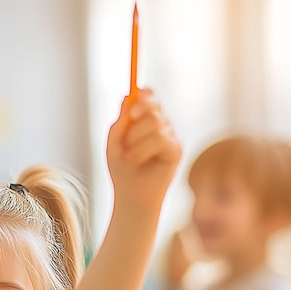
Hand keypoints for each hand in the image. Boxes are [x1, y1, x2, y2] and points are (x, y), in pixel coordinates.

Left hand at [107, 89, 180, 212]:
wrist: (131, 195)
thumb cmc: (121, 170)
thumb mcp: (114, 144)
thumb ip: (120, 123)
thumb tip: (127, 97)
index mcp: (144, 120)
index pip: (149, 96)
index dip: (144, 94)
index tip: (134, 98)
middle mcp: (160, 124)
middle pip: (153, 104)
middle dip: (136, 116)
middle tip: (125, 133)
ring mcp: (170, 136)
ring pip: (155, 122)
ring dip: (135, 140)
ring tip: (128, 157)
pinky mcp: (176, 149)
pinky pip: (161, 138)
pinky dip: (143, 150)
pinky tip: (136, 161)